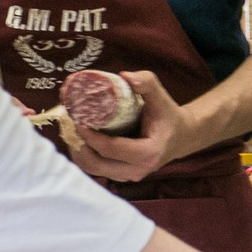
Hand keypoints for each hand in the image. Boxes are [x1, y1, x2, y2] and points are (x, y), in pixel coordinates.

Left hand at [71, 70, 191, 181]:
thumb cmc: (168, 116)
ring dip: (79, 152)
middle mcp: (138, 170)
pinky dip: (85, 156)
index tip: (78, 120)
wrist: (181, 136)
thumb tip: (124, 76)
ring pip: (94, 170)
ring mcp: (129, 176)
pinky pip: (97, 170)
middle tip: (71, 124)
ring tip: (72, 131)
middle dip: (79, 145)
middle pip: (97, 164)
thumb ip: (146, 82)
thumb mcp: (161, 97)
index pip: (111, 149)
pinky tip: (80, 140)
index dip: (91, 136)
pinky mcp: (122, 176)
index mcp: (148, 153)